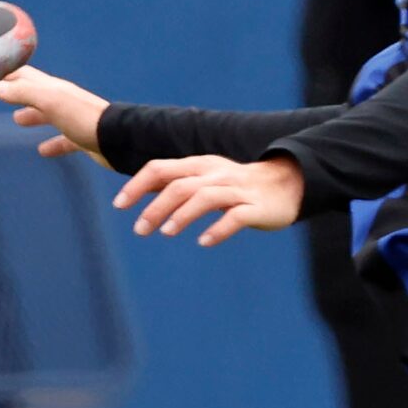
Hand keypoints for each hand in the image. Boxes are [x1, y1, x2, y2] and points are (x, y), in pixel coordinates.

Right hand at [0, 66, 108, 161]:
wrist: (117, 140)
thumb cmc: (82, 117)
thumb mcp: (49, 101)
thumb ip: (22, 93)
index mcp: (54, 88)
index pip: (26, 75)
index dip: (9, 74)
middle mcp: (63, 100)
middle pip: (36, 93)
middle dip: (18, 92)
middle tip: (0, 95)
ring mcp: (73, 118)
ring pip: (48, 114)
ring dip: (33, 116)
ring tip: (17, 121)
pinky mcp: (82, 137)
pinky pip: (63, 139)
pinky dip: (52, 143)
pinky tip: (43, 151)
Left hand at [113, 155, 304, 246]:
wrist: (289, 184)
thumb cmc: (236, 185)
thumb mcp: (203, 178)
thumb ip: (174, 182)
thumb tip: (139, 190)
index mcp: (200, 166)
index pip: (161, 169)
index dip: (137, 185)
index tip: (119, 205)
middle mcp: (216, 174)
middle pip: (180, 185)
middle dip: (155, 206)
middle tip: (139, 230)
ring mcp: (238, 190)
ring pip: (206, 198)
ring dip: (182, 215)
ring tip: (165, 232)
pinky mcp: (257, 208)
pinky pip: (237, 217)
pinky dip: (219, 229)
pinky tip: (203, 242)